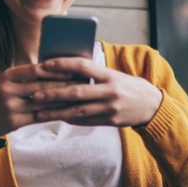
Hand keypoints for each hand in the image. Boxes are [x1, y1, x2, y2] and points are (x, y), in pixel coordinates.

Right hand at [0, 63, 76, 158]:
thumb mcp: (3, 83)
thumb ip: (23, 77)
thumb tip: (51, 69)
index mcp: (6, 76)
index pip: (36, 69)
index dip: (56, 69)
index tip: (73, 68)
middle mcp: (8, 89)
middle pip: (42, 85)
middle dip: (64, 84)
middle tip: (83, 83)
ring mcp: (10, 106)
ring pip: (43, 102)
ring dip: (63, 100)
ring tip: (79, 97)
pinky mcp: (14, 122)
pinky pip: (39, 116)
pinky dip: (54, 113)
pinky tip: (66, 112)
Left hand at [30, 57, 163, 126]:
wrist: (152, 105)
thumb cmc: (129, 86)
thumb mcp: (114, 74)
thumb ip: (95, 72)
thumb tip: (67, 69)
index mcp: (110, 75)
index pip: (83, 66)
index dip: (63, 64)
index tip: (45, 65)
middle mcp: (110, 91)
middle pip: (77, 92)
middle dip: (54, 93)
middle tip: (35, 94)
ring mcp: (110, 108)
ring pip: (78, 111)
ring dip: (57, 112)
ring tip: (39, 112)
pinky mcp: (110, 122)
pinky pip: (86, 121)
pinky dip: (70, 119)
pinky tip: (57, 117)